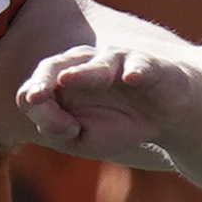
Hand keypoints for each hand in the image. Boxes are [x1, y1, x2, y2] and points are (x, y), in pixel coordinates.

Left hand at [16, 40, 194, 161]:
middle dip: (43, 79)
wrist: (166, 120)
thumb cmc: (118, 124)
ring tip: (67, 79)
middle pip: (57, 65)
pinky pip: (142, 66)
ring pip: (98, 65)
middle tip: (35, 95)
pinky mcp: (148, 67)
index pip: (36, 88)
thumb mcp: (79, 138)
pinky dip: (136, 70)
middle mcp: (85, 65)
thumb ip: (54, 129)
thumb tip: (41, 110)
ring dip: (84, 74)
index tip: (56, 131)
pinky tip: (131, 77)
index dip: (38, 110)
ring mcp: (118, 63)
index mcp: (63, 82)